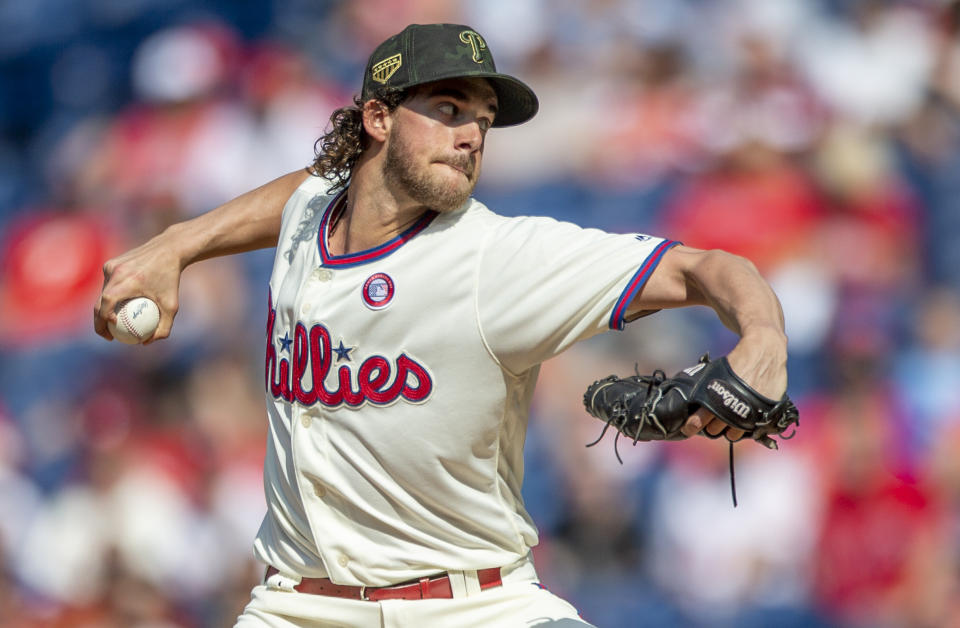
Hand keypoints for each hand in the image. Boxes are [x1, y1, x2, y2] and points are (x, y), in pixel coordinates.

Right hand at [94, 229, 184, 343]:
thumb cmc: (171, 279)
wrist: (168, 250)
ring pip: (102, 293)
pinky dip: (111, 295)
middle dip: (99, 321)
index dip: (102, 321)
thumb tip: (146, 343)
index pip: (106, 304)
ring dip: (104, 308)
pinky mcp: (110, 263)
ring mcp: (110, 266)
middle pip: (99, 301)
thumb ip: (163, 327)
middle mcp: (115, 272)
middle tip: (108, 335)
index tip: (111, 335)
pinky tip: (119, 308)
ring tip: (112, 324)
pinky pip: (108, 284)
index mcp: (127, 281)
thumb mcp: (172, 306)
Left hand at [680, 326, 787, 440]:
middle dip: (710, 427)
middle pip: (714, 429)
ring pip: (732, 433)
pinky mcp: (764, 415)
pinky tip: (741, 421)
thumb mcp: (714, 372)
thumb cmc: (735, 363)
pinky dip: (744, 429)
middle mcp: (731, 407)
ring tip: (726, 421)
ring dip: (727, 429)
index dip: (692, 425)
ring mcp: (748, 413)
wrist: (764, 352)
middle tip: (710, 421)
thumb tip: (687, 401)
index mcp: (716, 396)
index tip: (688, 428)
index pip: (699, 419)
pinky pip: (750, 431)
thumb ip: (702, 388)